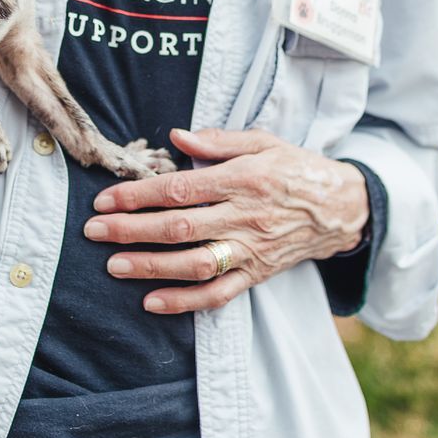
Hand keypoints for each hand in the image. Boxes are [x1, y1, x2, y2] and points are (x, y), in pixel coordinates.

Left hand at [83, 126, 367, 314]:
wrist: (343, 208)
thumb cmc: (297, 169)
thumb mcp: (263, 141)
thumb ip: (218, 141)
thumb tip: (176, 135)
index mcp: (243, 178)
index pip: (181, 188)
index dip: (139, 195)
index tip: (106, 198)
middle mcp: (245, 217)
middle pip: (180, 227)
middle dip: (131, 230)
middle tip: (94, 231)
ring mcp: (251, 250)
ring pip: (195, 264)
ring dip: (151, 267)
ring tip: (113, 266)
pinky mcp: (257, 274)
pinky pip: (218, 294)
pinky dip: (184, 302)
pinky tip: (152, 302)